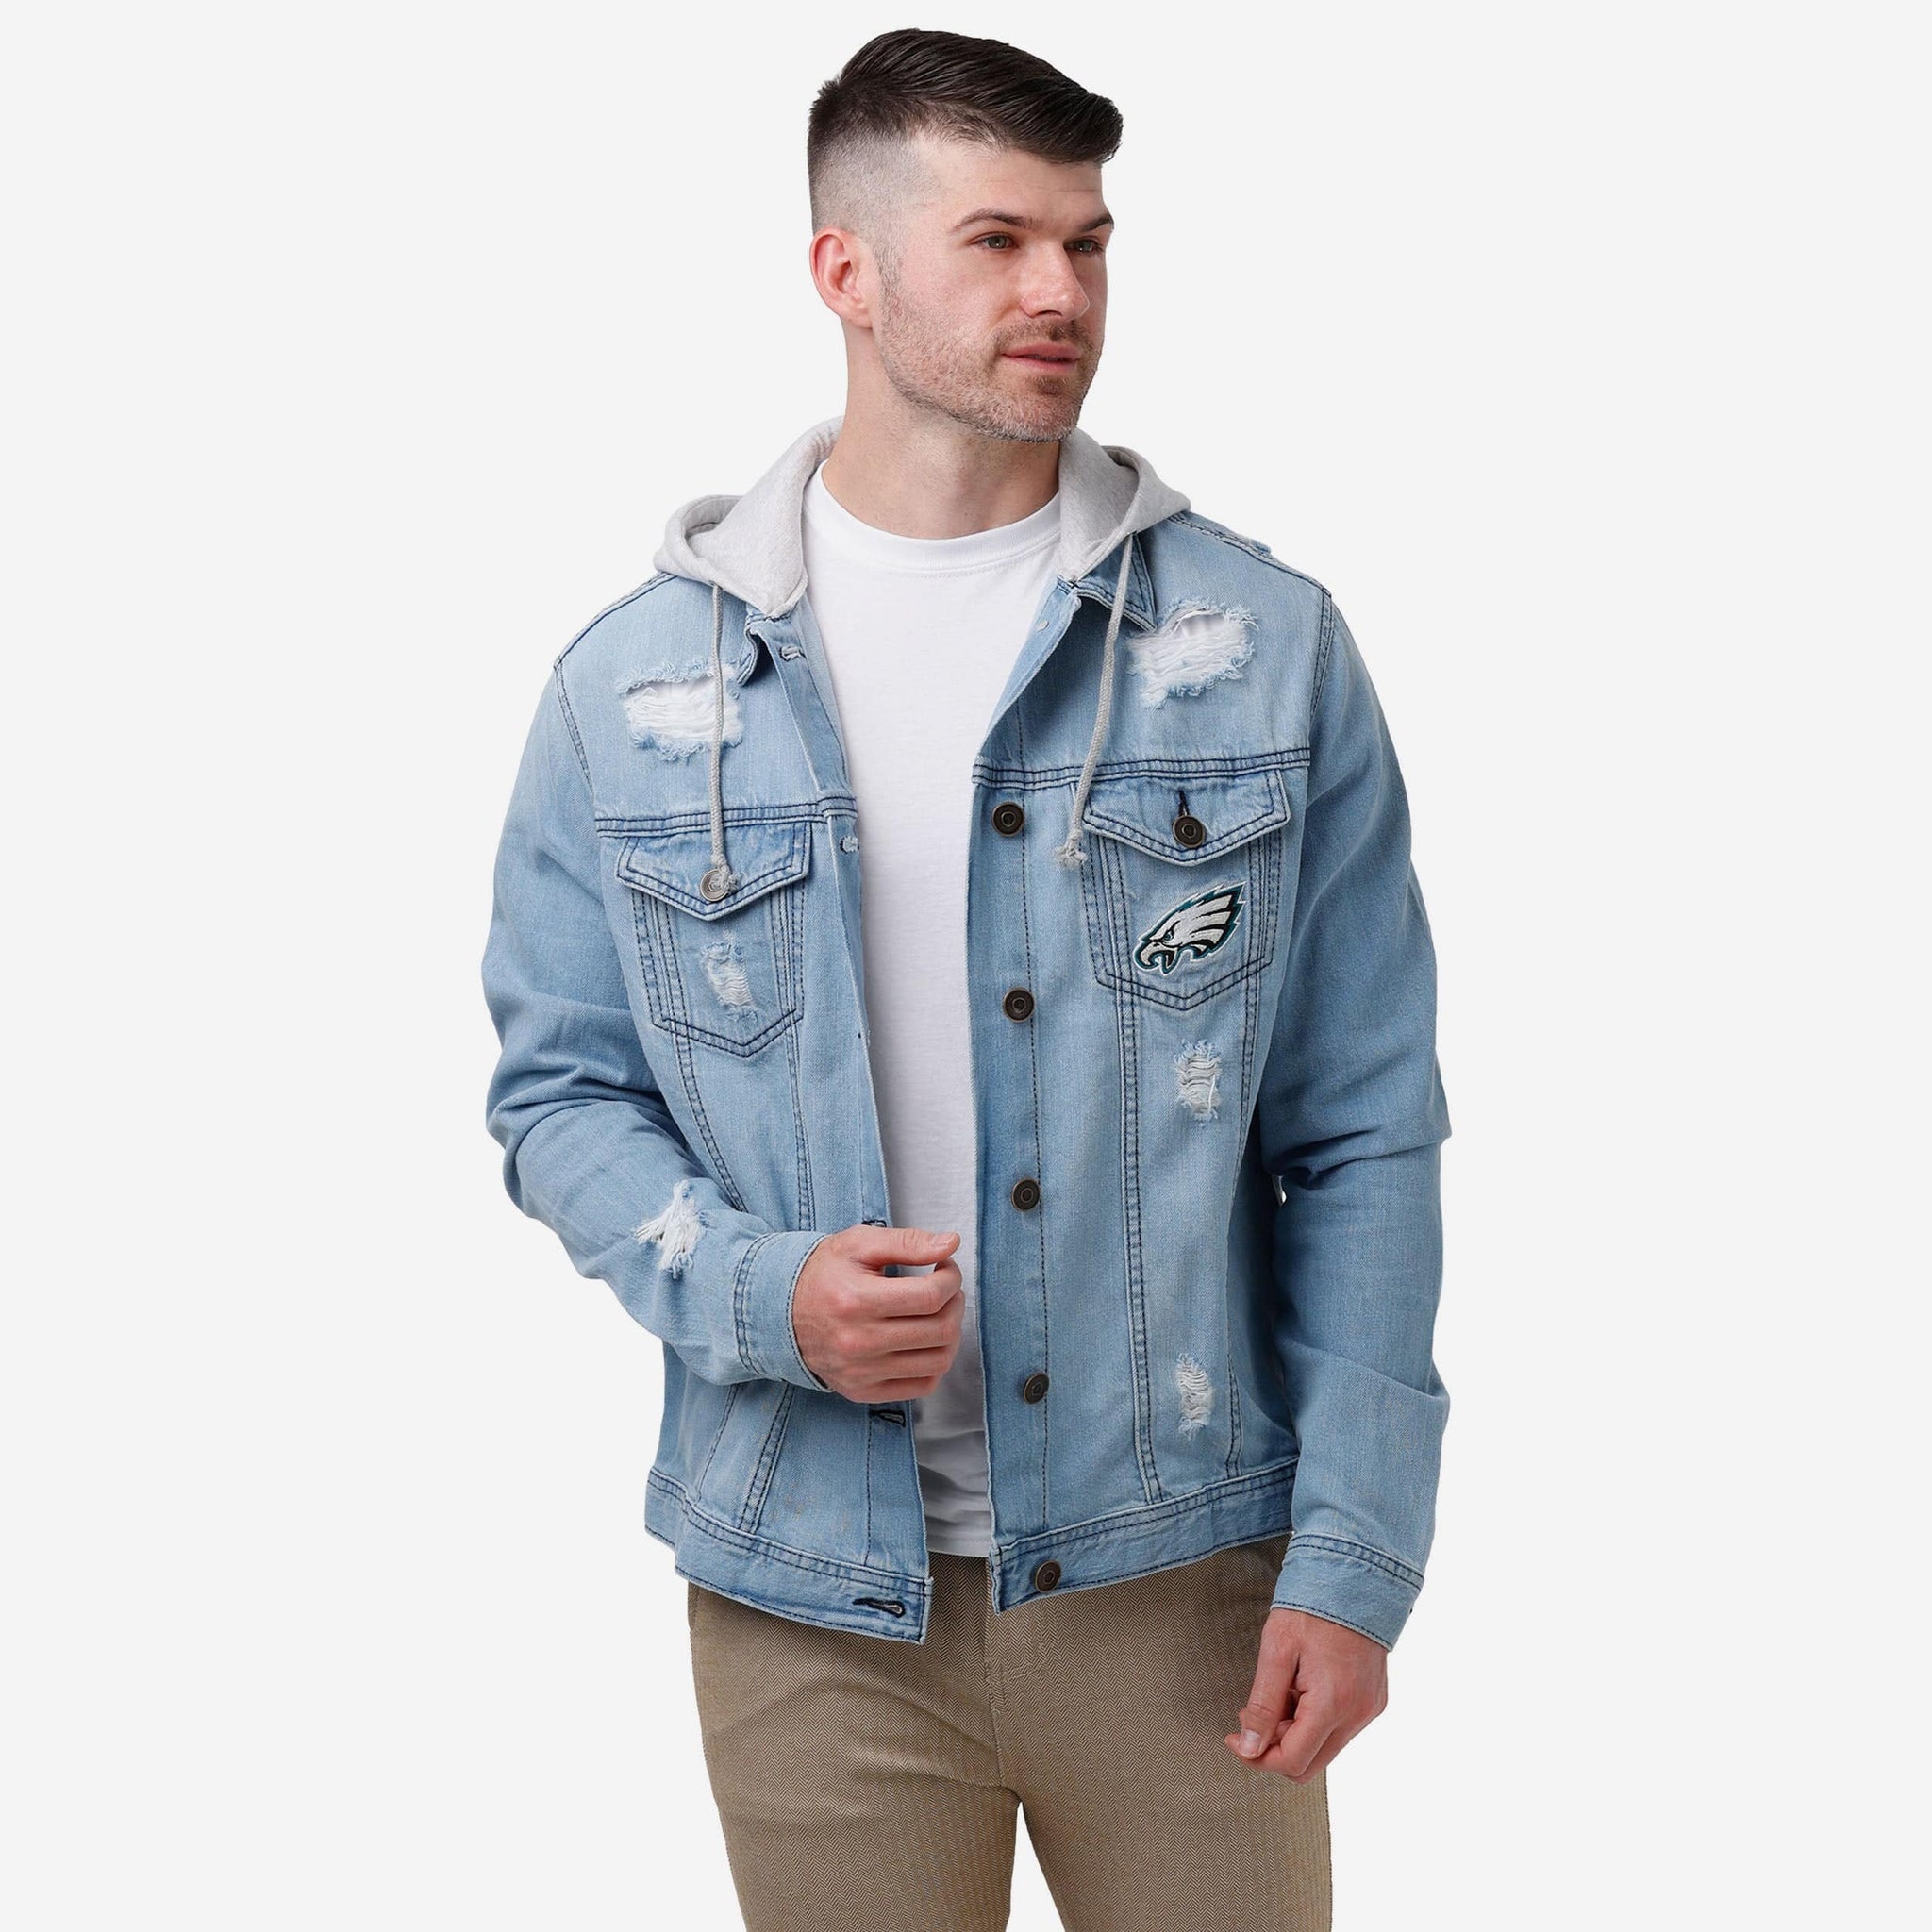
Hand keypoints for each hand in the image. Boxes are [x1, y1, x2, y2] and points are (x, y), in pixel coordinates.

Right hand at [791, 1224, 963, 1401]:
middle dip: (955, 1303)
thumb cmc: (823, 1273)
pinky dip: (934, 1362)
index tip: (946, 1267)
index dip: (951, 1278)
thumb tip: (951, 1243)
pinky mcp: (862, 1391)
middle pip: (940, 1330)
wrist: (779, 1311)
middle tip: (946, 1288)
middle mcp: (858, 1342)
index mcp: (857, 1301)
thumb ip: (907, 1242)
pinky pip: (921, 1386)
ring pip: (937, 1361)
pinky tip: (924, 1340)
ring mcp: (861, 1372)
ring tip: (939, 1313)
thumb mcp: (859, 1244)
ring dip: (952, 1334)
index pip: (930, 1297)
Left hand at [1224, 1607, 1387, 1781]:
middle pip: (1310, 1764)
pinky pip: (1340, 1728)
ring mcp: (1369, 1709)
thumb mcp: (1277, 1652)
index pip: (1292, 1761)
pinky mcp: (1374, 1699)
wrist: (1355, 1576)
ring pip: (1325, 1747)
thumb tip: (1248, 1748)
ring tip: (1278, 1692)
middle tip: (1252, 1715)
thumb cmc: (1313, 1608)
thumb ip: (1262, 1705)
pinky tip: (1301, 1687)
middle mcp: (1358, 1715)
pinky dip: (1315, 1720)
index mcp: (1333, 1705)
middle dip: (1275, 1747)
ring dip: (1294, 1733)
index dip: (1257, 1756)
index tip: (1234, 1736)